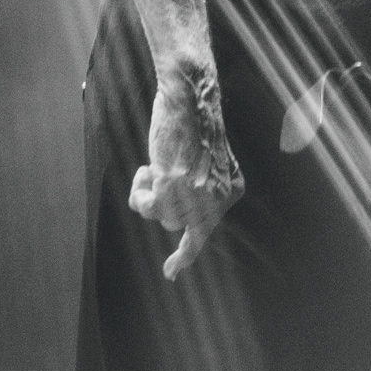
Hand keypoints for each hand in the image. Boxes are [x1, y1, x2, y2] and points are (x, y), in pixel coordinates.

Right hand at [129, 78, 244, 279]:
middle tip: (157, 170)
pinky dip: (139, 190)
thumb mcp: (208, 162)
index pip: (205, 232)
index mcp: (231, 191)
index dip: (184, 254)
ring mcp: (195, 196)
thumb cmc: (194, 124)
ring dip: (149, 193)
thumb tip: (181, 226)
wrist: (191, 97)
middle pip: (175, 222)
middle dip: (160, 200)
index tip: (170, 273)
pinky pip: (145, 207)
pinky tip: (147, 168)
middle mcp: (217, 199)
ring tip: (154, 166)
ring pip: (160, 216)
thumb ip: (200, 191)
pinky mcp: (172, 187)